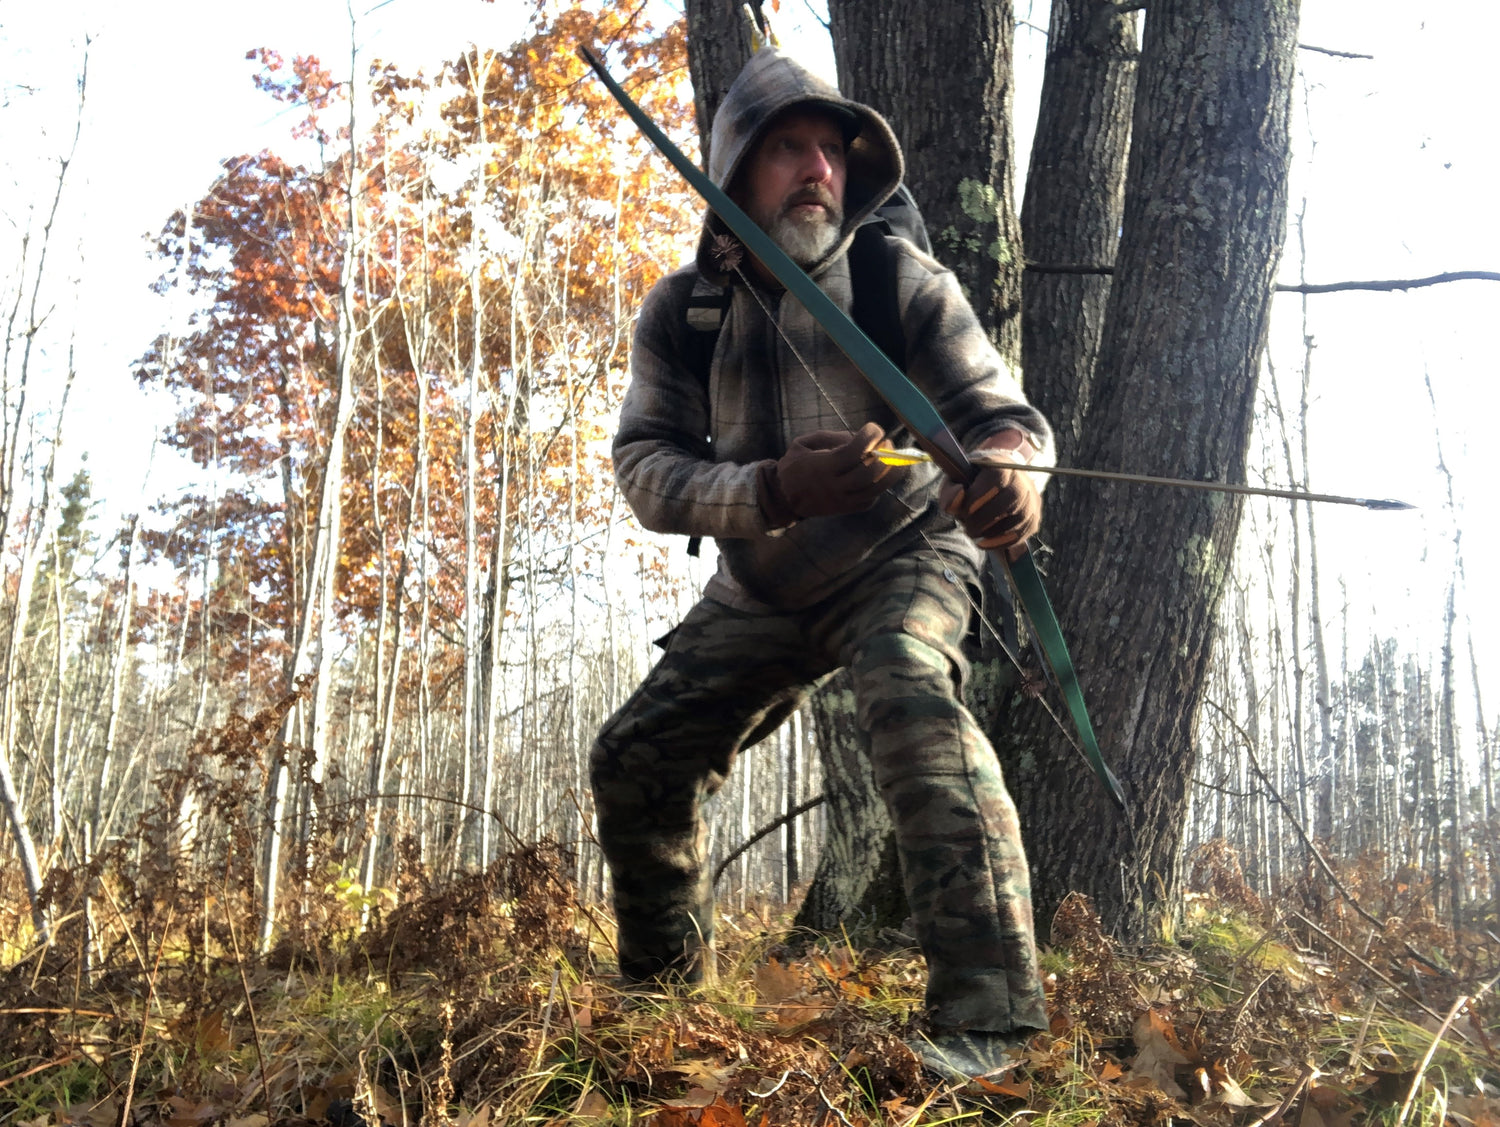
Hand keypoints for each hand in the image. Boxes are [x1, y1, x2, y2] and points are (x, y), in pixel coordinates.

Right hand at [758, 421, 904, 526]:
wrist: (783, 497)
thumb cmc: (795, 465)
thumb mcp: (803, 444)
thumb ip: (830, 438)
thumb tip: (858, 437)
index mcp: (822, 467)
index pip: (853, 452)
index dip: (868, 437)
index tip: (874, 427)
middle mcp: (834, 486)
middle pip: (868, 473)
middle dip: (883, 455)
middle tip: (888, 442)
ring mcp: (842, 501)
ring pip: (874, 489)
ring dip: (891, 472)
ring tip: (896, 458)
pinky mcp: (847, 509)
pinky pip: (870, 499)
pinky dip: (881, 485)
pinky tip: (882, 473)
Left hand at [938, 430, 1041, 555]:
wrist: (1001, 481)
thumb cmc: (973, 481)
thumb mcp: (957, 480)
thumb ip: (950, 491)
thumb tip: (954, 503)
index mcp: (1002, 466)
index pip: (994, 480)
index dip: (976, 499)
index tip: (963, 509)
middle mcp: (1021, 482)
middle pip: (1005, 505)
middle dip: (980, 521)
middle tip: (968, 527)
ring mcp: (1030, 502)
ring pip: (1013, 524)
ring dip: (989, 534)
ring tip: (975, 533)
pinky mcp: (1033, 520)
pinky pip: (1018, 537)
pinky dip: (999, 543)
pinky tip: (985, 542)